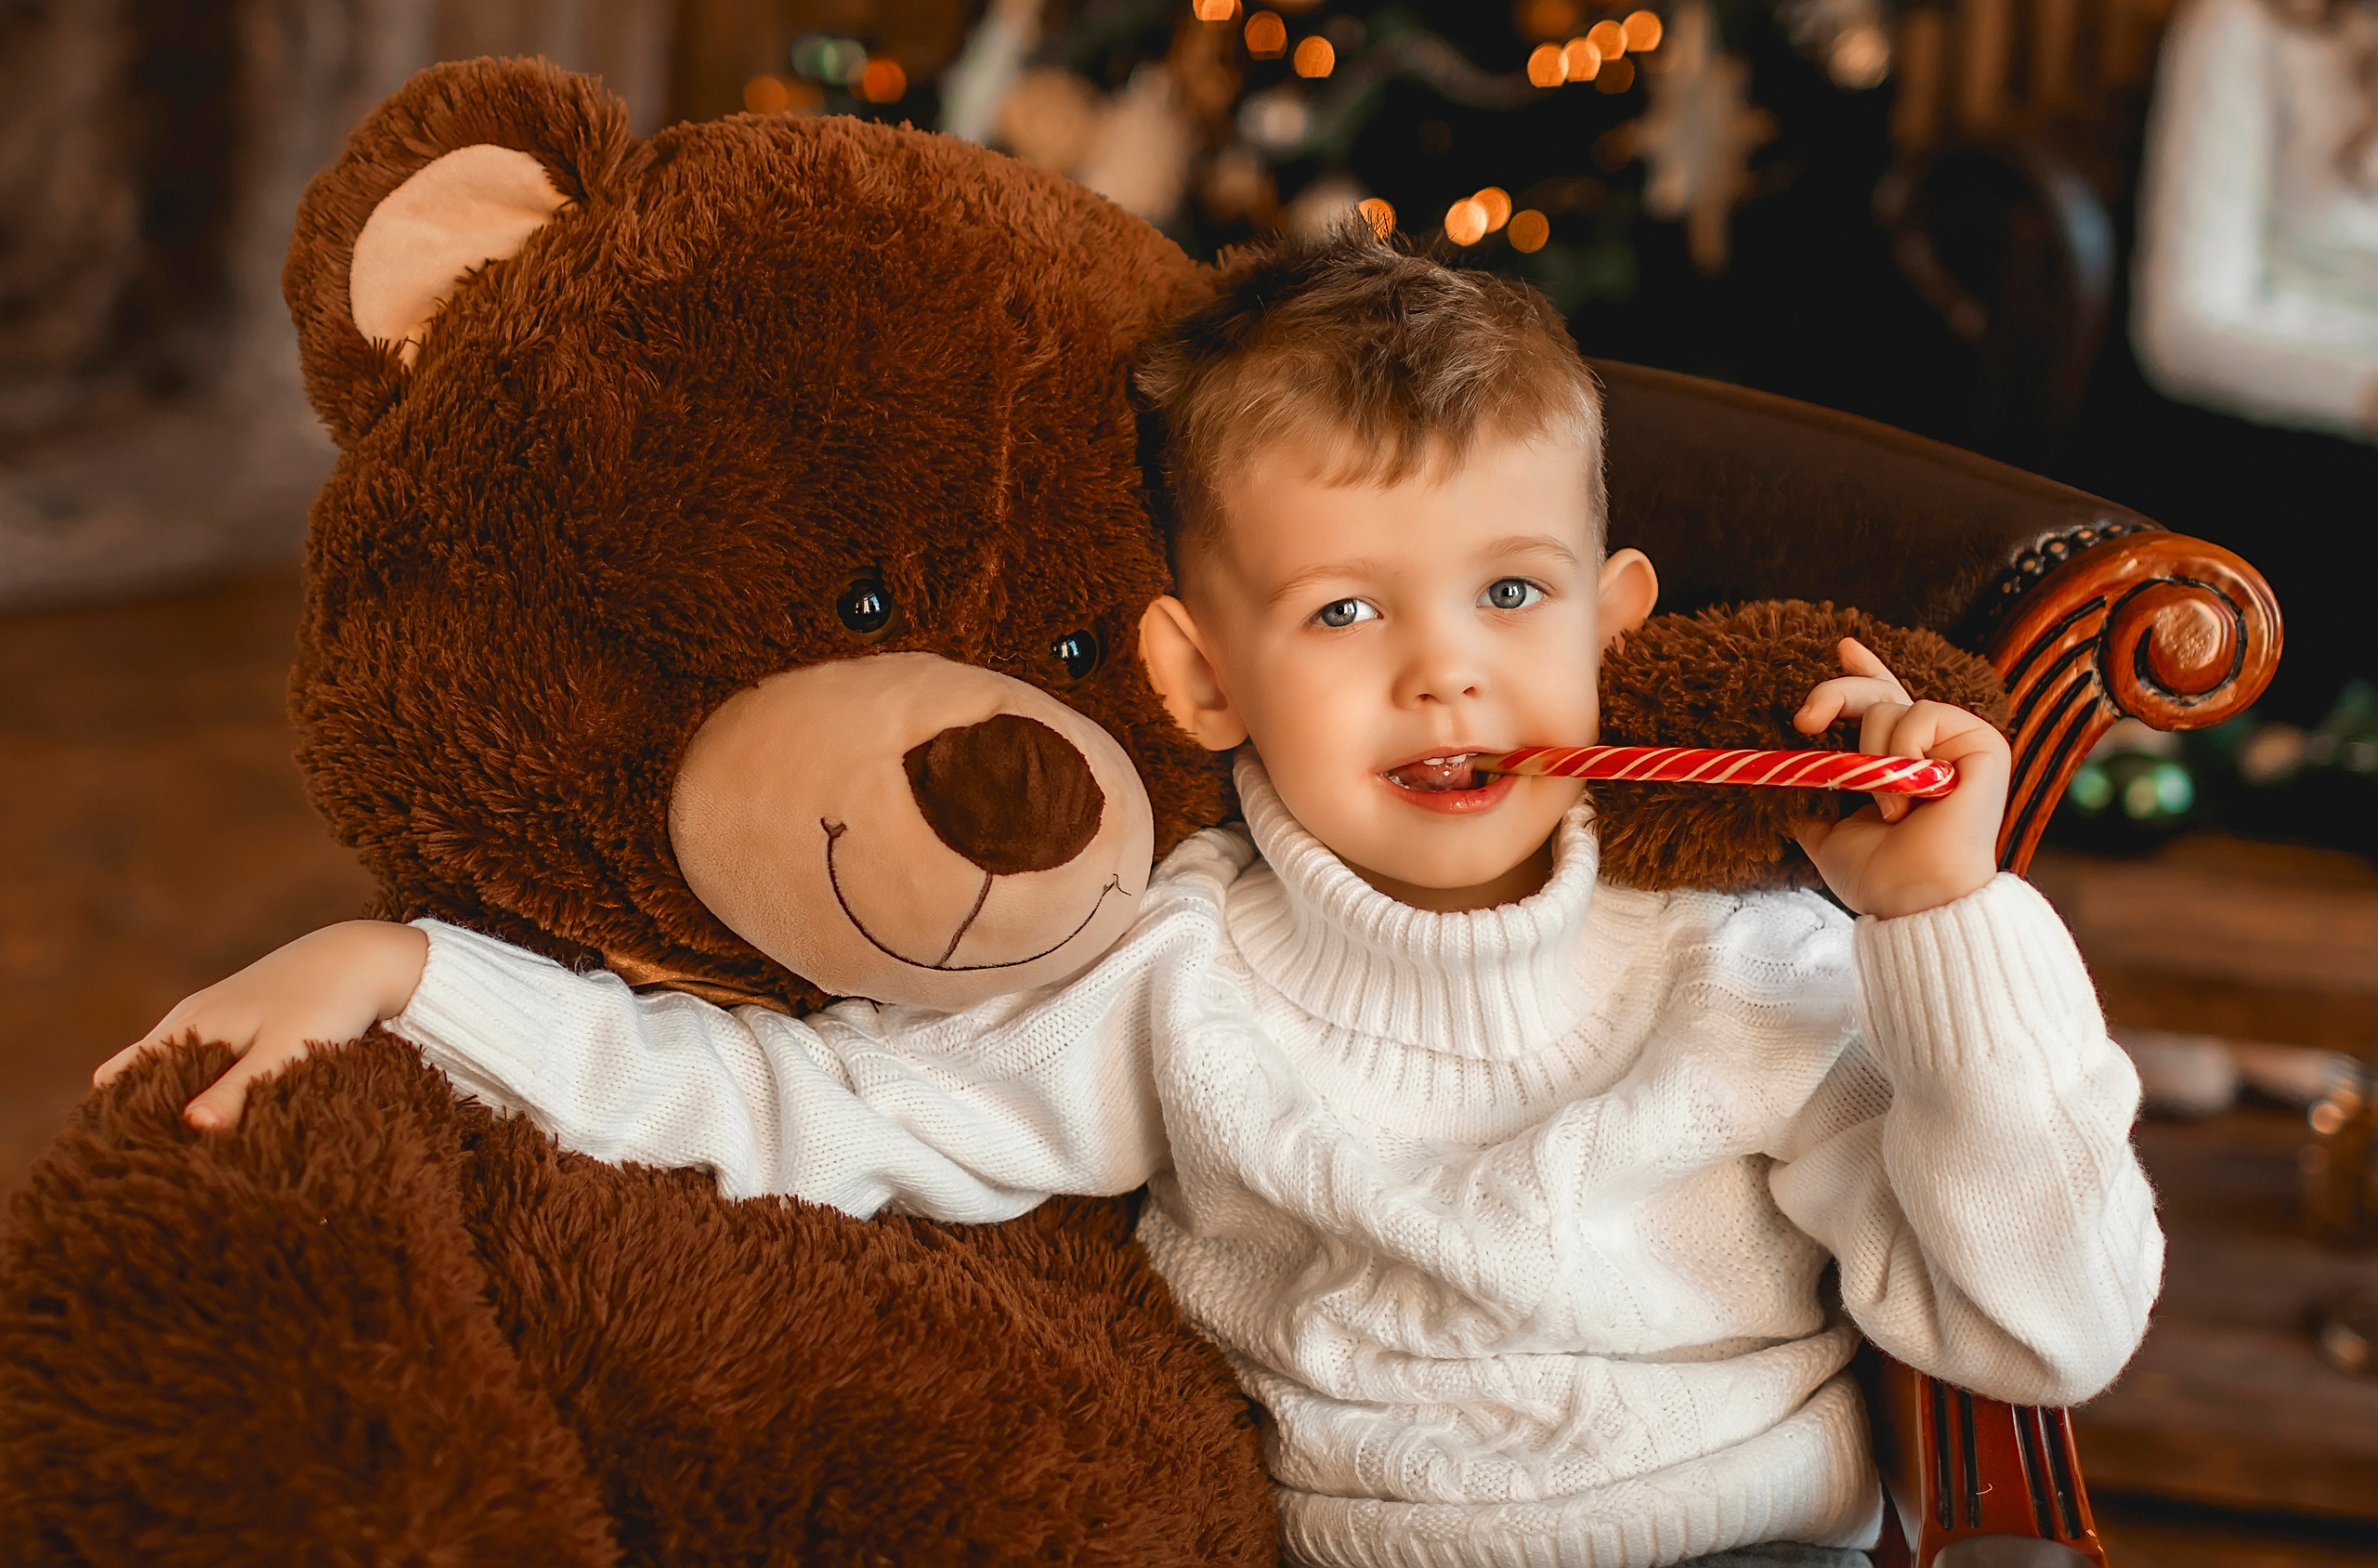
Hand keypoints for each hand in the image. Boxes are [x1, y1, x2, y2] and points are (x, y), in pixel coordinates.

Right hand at [94, 920, 429, 1131]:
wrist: (365, 956)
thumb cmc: (326, 1003)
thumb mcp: (283, 1052)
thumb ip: (237, 1090)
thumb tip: (190, 1126)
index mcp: (191, 1024)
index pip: (122, 1074)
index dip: (115, 1113)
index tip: (123, 1154)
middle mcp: (193, 1017)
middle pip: (144, 1071)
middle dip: (144, 1112)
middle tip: (155, 1162)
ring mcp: (217, 1013)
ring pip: (177, 1064)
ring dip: (179, 1099)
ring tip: (189, 1149)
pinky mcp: (245, 1017)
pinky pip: (206, 1056)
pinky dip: (206, 1083)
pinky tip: (224, 1114)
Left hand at [1789, 638, 2008, 918]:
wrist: (1912, 897)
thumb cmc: (1877, 874)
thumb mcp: (1825, 830)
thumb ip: (1811, 794)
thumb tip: (1777, 771)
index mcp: (1898, 762)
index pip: (1882, 703)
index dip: (1865, 672)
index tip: (1843, 647)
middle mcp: (1930, 747)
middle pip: (1877, 692)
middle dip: (1834, 694)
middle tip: (1805, 724)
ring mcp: (1957, 742)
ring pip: (1889, 706)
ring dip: (1871, 756)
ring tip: (1888, 806)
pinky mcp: (1982, 742)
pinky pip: (1921, 714)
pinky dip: (1902, 752)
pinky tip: (1912, 796)